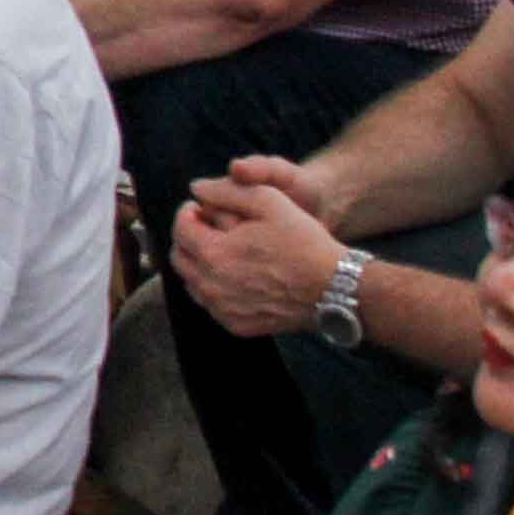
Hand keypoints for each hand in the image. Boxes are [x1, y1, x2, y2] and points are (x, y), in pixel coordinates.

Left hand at [173, 177, 349, 342]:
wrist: (333, 287)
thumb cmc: (303, 241)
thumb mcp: (269, 201)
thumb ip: (226, 192)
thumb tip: (196, 189)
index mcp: (214, 254)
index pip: (180, 229)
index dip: (188, 212)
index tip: (202, 207)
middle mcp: (211, 286)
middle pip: (180, 257)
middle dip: (189, 237)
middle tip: (209, 227)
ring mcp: (222, 310)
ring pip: (192, 283)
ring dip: (199, 263)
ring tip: (224, 250)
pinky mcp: (236, 325)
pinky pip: (210, 304)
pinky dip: (214, 287)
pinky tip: (236, 275)